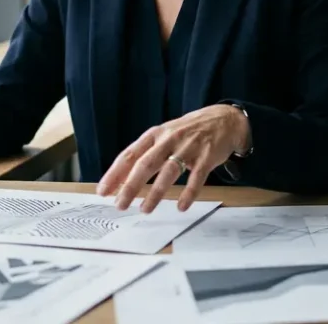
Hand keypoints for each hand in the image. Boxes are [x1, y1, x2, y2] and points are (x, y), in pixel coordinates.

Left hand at [96, 105, 248, 213]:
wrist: (224, 119)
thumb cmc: (189, 131)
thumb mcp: (165, 136)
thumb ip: (147, 153)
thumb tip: (123, 179)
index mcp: (155, 134)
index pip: (130, 154)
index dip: (115, 173)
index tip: (103, 190)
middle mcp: (170, 139)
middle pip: (146, 164)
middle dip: (131, 186)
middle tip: (120, 204)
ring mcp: (189, 147)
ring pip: (169, 171)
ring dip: (156, 192)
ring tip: (145, 209)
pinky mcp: (207, 156)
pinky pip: (197, 177)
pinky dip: (189, 193)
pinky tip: (181, 206)